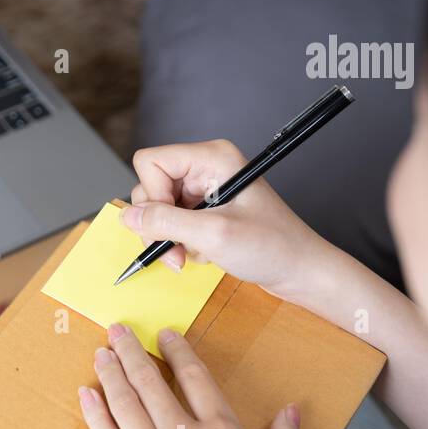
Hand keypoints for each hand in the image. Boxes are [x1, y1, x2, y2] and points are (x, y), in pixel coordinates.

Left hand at [78, 322, 302, 428]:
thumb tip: (291, 410)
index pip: (197, 379)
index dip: (178, 351)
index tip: (164, 334)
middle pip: (153, 384)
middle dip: (132, 352)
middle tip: (118, 330)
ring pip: (126, 406)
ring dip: (111, 374)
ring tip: (101, 352)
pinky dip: (96, 415)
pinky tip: (87, 395)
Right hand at [124, 139, 332, 301]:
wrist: (300, 270)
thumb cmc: (273, 247)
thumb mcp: (213, 235)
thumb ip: (165, 222)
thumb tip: (127, 216)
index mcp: (211, 158)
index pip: (150, 162)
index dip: (151, 195)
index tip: (168, 224)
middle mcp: (205, 168)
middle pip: (150, 186)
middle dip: (157, 223)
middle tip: (175, 250)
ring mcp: (204, 189)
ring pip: (157, 207)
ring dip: (166, 237)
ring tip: (187, 256)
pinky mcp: (205, 209)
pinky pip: (171, 221)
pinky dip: (178, 242)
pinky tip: (200, 253)